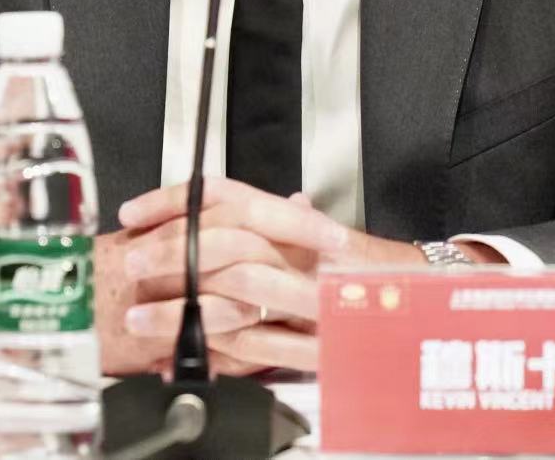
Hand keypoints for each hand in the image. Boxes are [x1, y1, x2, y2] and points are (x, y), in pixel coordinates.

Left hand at [114, 178, 422, 372]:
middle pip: (226, 242)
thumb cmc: (363, 270)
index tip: (136, 214)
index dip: (175, 201)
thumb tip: (211, 203)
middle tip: (135, 263)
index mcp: (295, 223)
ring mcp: (314, 301)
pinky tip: (184, 358)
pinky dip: (214, 355)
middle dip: (173, 255)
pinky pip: (257, 350)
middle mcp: (306, 254)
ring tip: (145, 317)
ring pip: (237, 299)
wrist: (419, 306)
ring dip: (182, 312)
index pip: (228, 195)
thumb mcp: (311, 234)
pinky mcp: (320, 345)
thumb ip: (269, 222)